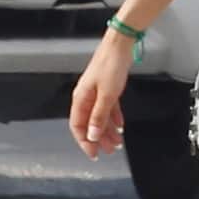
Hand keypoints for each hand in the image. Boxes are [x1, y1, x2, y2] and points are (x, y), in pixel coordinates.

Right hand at [69, 31, 137, 159]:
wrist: (120, 45)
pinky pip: (109, 108)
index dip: (84, 141)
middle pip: (90, 124)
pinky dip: (114, 118)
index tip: (93, 154)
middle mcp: (87, 97)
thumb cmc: (111, 66)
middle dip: (99, 139)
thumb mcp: (107, 95)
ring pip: (100, 117)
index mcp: (81, 99)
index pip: (78, 126)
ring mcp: (97, 93)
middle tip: (110, 151)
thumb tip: (92, 135)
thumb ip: (99, 116)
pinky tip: (121, 127)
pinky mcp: (108, 88)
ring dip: (108, 131)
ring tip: (118, 143)